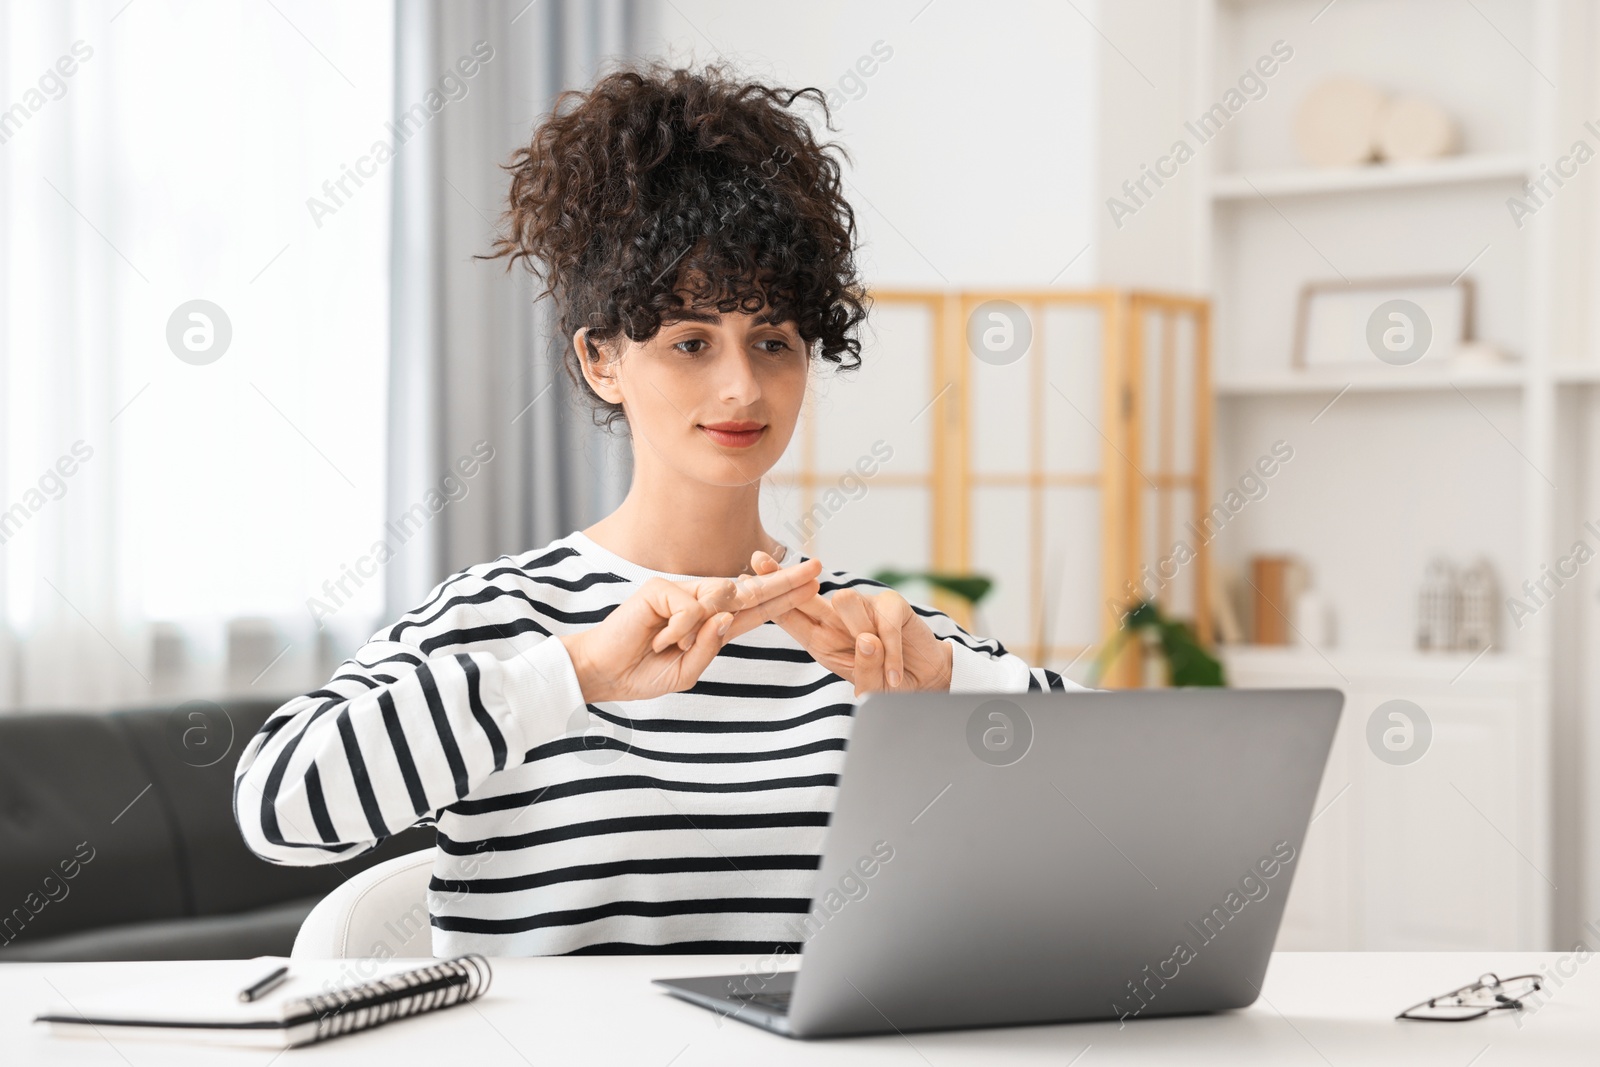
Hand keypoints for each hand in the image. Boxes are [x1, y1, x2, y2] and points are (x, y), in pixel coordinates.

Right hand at [559, 557, 822, 703]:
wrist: (603, 673)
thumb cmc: (642, 673)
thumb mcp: (688, 671)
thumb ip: (710, 647)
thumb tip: (728, 615)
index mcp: (712, 625)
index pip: (756, 609)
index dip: (784, 598)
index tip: (813, 586)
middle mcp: (701, 603)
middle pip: (751, 589)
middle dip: (785, 581)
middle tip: (818, 569)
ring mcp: (681, 592)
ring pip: (719, 598)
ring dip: (699, 631)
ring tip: (668, 647)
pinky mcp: (661, 587)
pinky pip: (689, 607)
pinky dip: (677, 630)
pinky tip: (657, 640)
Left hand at [748, 551, 952, 696]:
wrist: (926, 680)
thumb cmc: (887, 679)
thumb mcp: (867, 682)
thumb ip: (861, 666)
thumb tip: (866, 636)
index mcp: (821, 637)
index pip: (789, 615)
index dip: (769, 598)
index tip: (744, 579)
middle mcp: (838, 617)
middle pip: (805, 594)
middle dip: (781, 578)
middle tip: (757, 560)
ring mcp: (865, 606)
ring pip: (846, 606)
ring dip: (864, 643)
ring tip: (881, 666)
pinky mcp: (892, 604)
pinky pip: (884, 626)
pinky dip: (892, 655)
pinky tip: (894, 675)